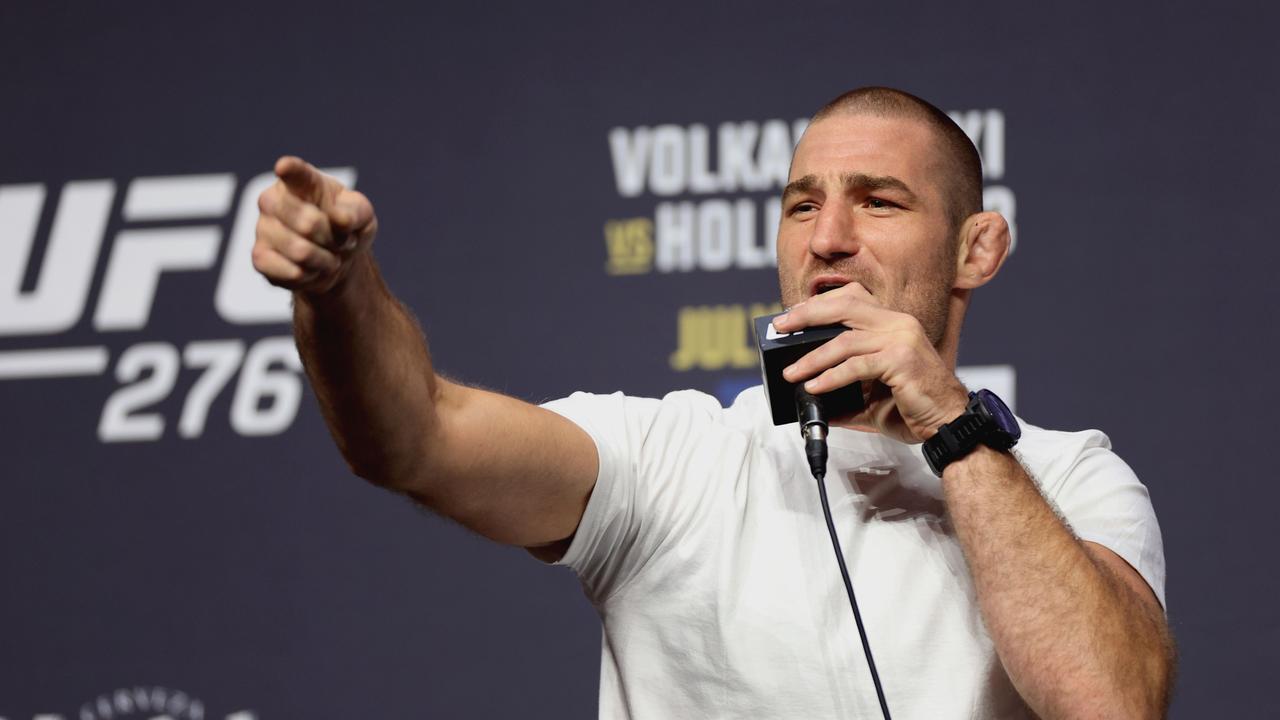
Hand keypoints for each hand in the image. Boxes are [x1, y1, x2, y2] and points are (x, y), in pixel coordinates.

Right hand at [253, 156, 377, 295]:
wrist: (336, 259)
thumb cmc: (346, 228)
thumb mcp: (362, 216)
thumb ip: (356, 212)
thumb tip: (339, 219)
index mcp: (302, 182)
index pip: (295, 172)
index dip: (290, 169)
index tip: (284, 167)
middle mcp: (273, 200)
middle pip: (308, 223)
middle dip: (333, 239)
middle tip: (339, 241)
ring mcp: (262, 228)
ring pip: (300, 252)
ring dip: (325, 261)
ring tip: (329, 256)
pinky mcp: (259, 257)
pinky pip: (290, 272)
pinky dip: (311, 277)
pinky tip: (311, 269)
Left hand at [772, 282, 968, 443]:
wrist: (947, 423)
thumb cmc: (913, 406)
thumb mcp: (871, 392)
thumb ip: (843, 386)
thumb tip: (808, 393)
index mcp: (892, 322)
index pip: (851, 297)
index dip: (817, 304)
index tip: (791, 316)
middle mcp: (898, 323)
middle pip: (843, 306)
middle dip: (806, 315)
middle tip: (780, 328)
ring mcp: (901, 339)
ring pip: (845, 340)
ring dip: (812, 357)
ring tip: (791, 372)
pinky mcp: (902, 360)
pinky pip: (856, 365)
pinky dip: (830, 376)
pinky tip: (814, 386)